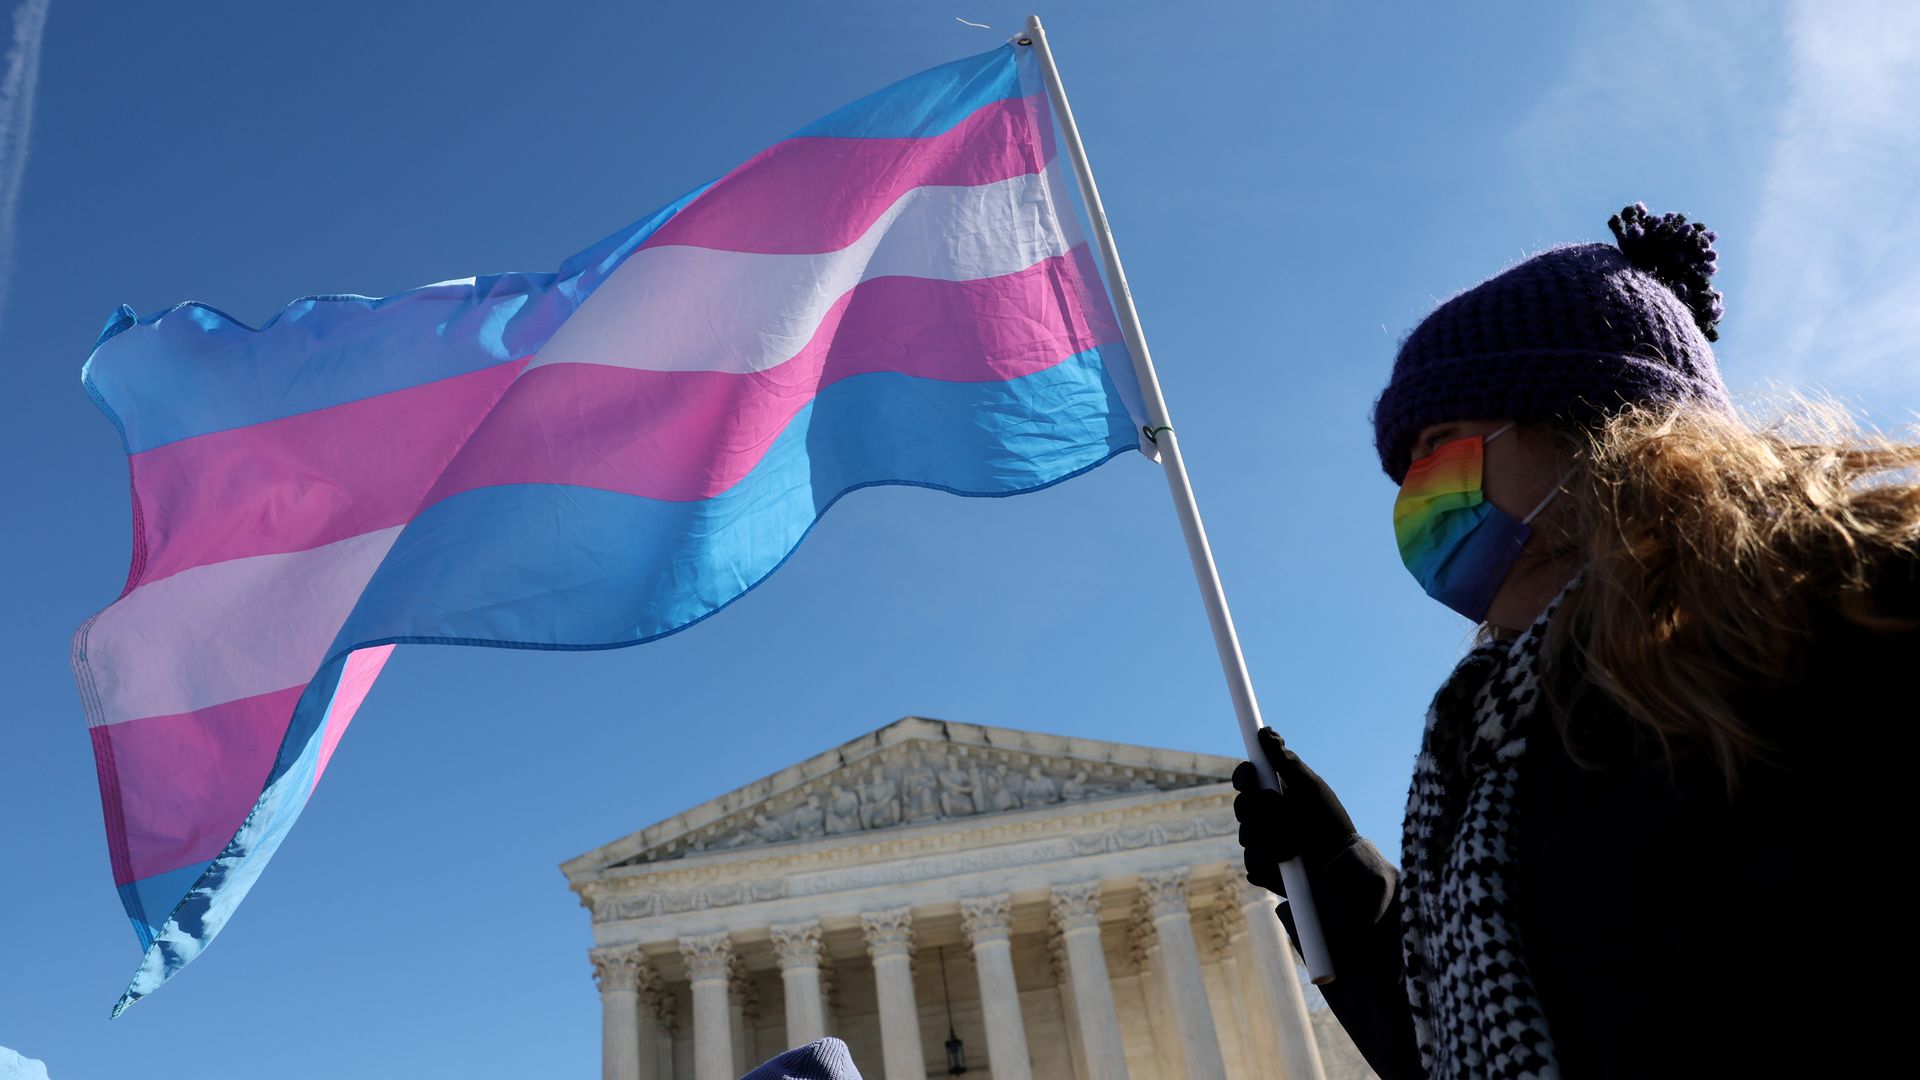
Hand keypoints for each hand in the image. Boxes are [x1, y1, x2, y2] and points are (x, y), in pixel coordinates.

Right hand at [1231, 727, 1359, 895]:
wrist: (1342, 866)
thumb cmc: (1330, 822)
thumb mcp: (1311, 788)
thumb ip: (1286, 762)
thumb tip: (1266, 731)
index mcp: (1275, 794)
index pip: (1247, 780)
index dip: (1244, 777)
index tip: (1251, 778)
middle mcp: (1266, 817)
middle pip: (1242, 807)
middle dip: (1260, 811)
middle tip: (1283, 815)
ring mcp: (1263, 843)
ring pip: (1246, 836)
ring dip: (1272, 838)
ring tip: (1296, 844)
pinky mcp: (1264, 869)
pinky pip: (1252, 863)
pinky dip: (1269, 863)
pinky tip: (1288, 862)